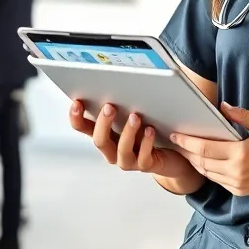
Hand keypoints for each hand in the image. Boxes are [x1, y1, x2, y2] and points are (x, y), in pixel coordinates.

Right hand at [68, 100, 198, 181]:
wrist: (171, 154)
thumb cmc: (147, 131)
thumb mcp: (130, 116)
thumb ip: (121, 105)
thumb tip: (115, 82)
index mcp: (105, 136)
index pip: (83, 128)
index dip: (76, 118)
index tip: (77, 102)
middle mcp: (112, 150)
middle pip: (99, 140)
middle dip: (103, 123)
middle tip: (109, 106)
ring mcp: (128, 160)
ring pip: (122, 150)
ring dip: (127, 132)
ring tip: (135, 116)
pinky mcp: (146, 165)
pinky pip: (143, 157)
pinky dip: (146, 143)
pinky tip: (150, 130)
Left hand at [169, 103, 248, 196]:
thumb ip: (242, 116)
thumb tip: (223, 107)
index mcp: (240, 153)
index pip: (205, 148)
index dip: (187, 142)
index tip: (176, 135)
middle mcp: (236, 171)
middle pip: (202, 162)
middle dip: (187, 152)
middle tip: (177, 142)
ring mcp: (237, 183)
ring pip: (207, 173)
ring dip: (195, 163)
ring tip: (186, 151)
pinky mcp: (240, 191)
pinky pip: (217, 181)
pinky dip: (208, 171)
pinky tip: (203, 162)